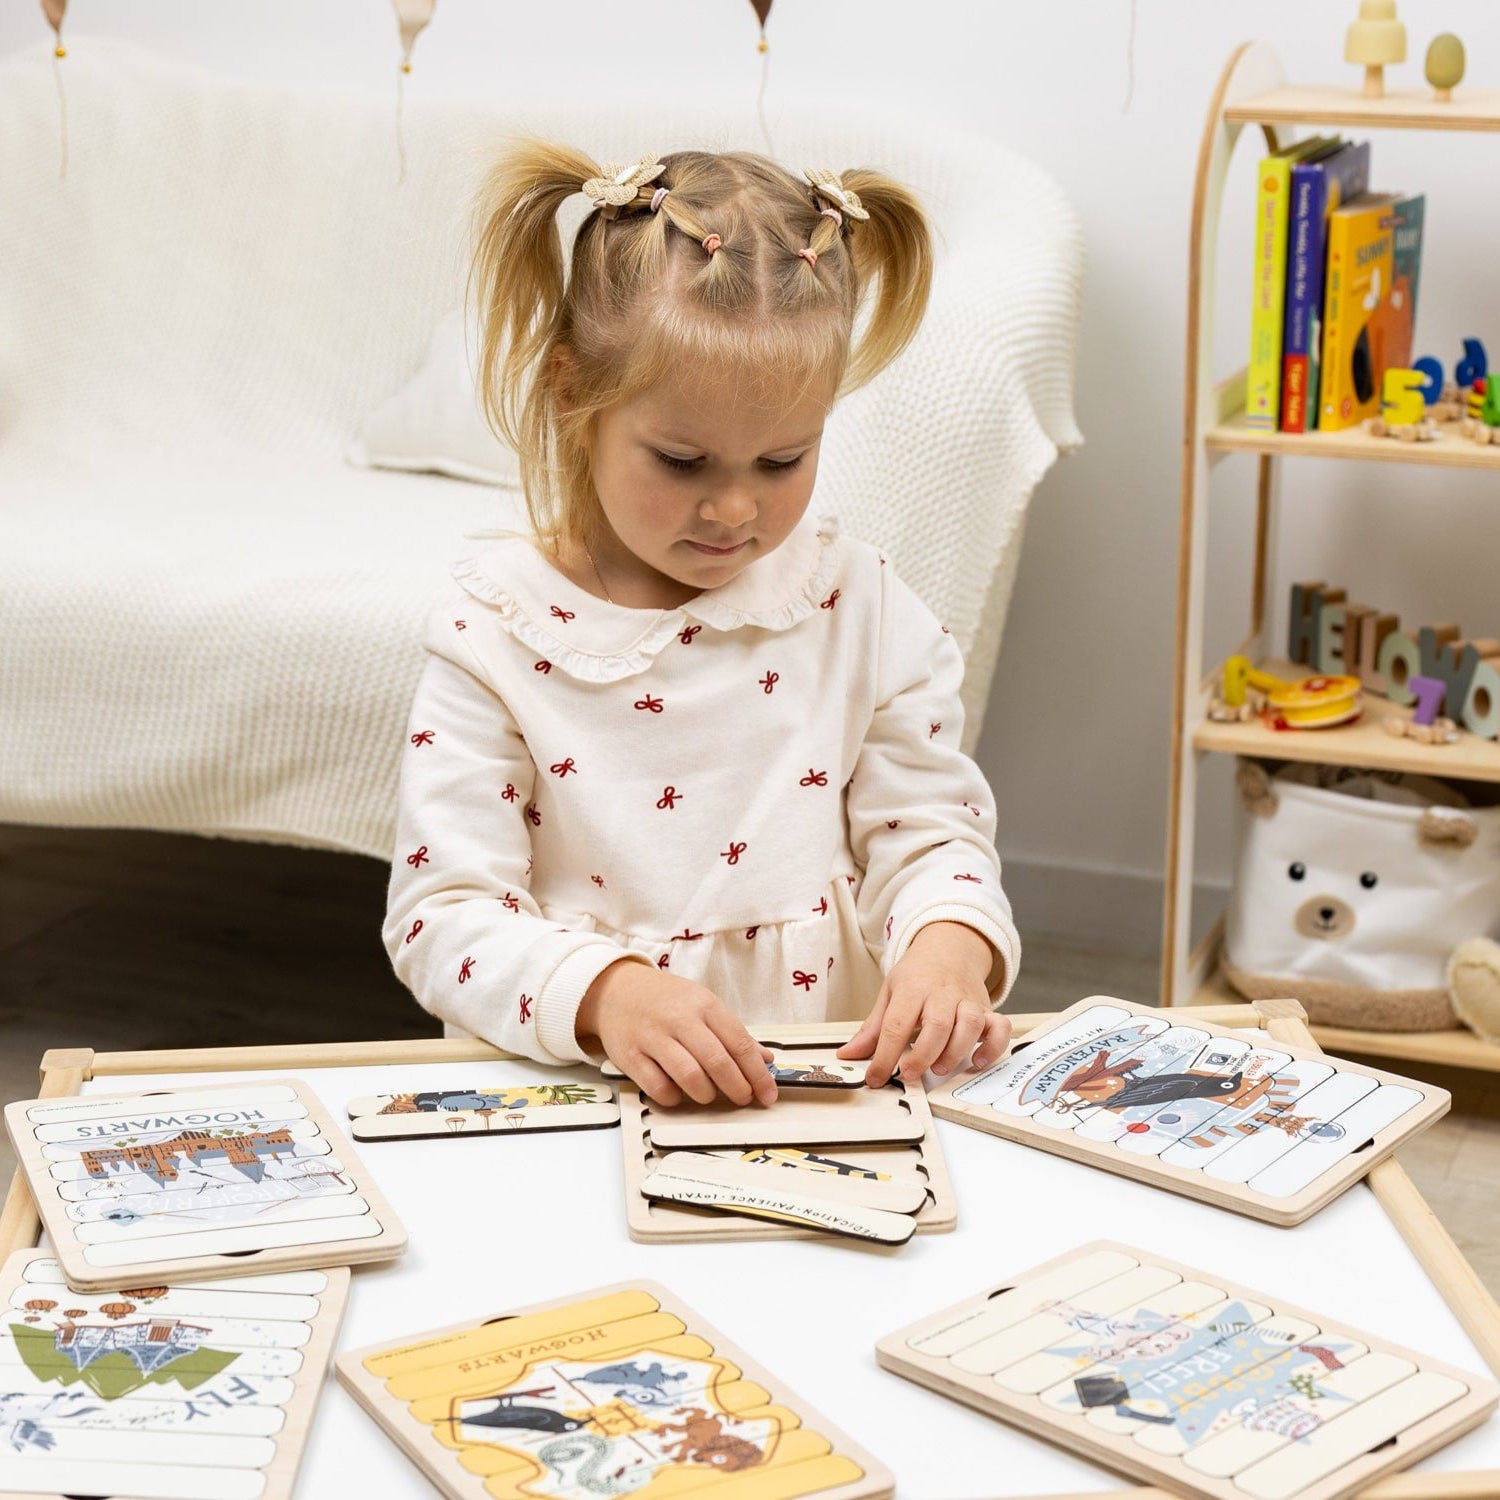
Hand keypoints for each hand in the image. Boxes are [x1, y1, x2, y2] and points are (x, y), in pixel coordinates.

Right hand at [577, 960, 776, 1107]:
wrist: (615, 989)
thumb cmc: (665, 1000)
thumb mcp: (702, 1004)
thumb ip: (732, 1033)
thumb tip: (765, 1060)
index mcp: (704, 1004)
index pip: (739, 1043)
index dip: (758, 1074)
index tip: (768, 1094)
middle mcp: (680, 1019)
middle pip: (718, 1062)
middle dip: (737, 1088)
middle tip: (743, 1099)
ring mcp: (653, 1037)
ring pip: (690, 1076)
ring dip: (706, 1094)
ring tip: (709, 1095)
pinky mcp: (630, 1055)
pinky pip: (658, 1087)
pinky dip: (673, 1097)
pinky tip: (677, 1092)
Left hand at [838, 921, 1010, 1085]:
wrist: (949, 947)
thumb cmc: (917, 975)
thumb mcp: (889, 993)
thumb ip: (872, 1029)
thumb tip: (848, 1055)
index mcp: (912, 989)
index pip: (896, 1025)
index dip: (884, 1056)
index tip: (876, 1077)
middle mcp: (942, 994)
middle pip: (937, 1025)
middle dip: (923, 1055)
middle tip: (910, 1074)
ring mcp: (967, 1000)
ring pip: (969, 1025)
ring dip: (956, 1052)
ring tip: (940, 1068)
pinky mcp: (987, 1009)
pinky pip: (1000, 1027)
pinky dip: (993, 1046)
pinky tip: (978, 1061)